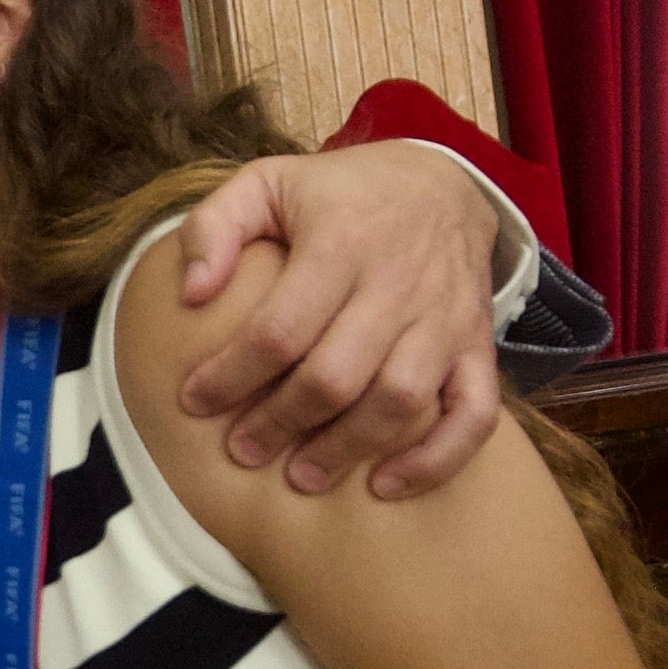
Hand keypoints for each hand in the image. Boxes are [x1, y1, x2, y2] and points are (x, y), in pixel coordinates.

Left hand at [173, 146, 509, 500]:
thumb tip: (189, 294)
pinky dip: (436, 458)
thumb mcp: (268, 182)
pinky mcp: (478, 345)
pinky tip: (387, 485)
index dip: (231, 374)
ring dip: (347, 448)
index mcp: (340, 241)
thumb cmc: (340, 195)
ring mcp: (445, 318)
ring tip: (301, 476)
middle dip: (280, 422)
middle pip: (336, 375)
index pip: (279, 327)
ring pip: (399, 401)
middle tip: (242, 450)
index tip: (194, 402)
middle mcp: (398, 282)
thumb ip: (215, 227)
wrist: (444, 182)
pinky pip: (473, 415)